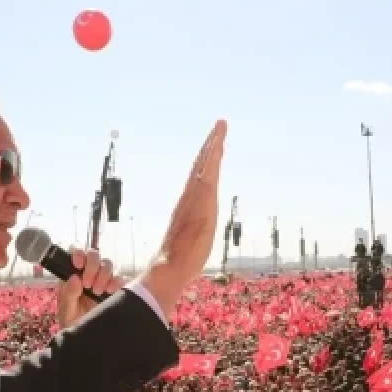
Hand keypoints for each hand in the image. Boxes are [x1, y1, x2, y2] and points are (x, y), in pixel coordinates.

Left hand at [56, 249, 123, 327]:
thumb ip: (68, 295)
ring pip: (107, 264)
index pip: (76, 254)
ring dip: (103, 275)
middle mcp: (88, 274)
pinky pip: (119, 278)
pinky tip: (110, 292)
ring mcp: (102, 280)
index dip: (78, 253)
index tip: (78, 264)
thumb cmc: (73, 323)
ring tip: (97, 291)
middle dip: (91, 266)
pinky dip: (116, 282)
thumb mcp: (66, 310)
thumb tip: (75, 278)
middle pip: (94, 255)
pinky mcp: (115, 289)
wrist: (88, 339)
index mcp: (73, 275)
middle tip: (88, 284)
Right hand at [140, 120, 227, 314]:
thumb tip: (189, 240)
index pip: (200, 176)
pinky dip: (213, 158)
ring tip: (220, 127)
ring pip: (205, 164)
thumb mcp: (192, 244)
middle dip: (211, 143)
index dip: (207, 159)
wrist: (171, 267)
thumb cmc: (180, 262)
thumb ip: (193, 235)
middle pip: (202, 164)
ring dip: (213, 144)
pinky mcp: (202, 202)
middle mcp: (191, 197)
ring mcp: (195, 198)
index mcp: (189, 205)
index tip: (214, 143)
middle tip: (220, 124)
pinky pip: (208, 174)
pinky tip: (218, 146)